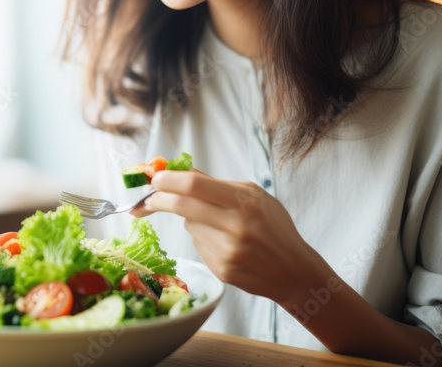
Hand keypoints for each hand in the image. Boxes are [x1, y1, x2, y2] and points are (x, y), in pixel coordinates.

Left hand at [132, 169, 331, 304]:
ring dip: (192, 220)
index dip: (168, 179)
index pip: (195, 184)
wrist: (294, 271)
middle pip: (182, 205)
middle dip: (158, 199)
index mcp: (246, 201)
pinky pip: (198, 245)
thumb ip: (217, 184)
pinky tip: (225, 244)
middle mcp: (236, 226)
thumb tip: (180, 170)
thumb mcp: (254, 197)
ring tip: (219, 226)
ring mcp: (227, 251)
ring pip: (189, 226)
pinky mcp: (221, 270)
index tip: (155, 177)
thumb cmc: (274, 227)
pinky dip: (204, 240)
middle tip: (148, 198)